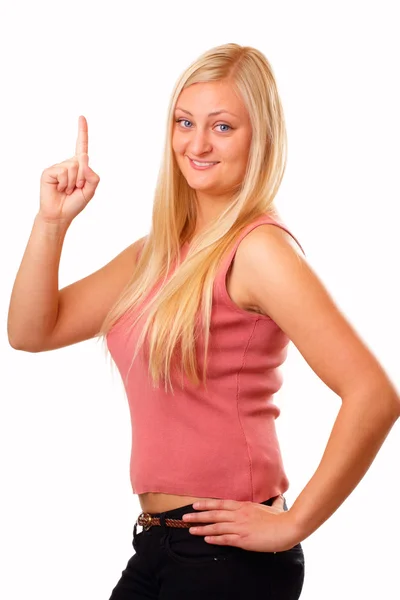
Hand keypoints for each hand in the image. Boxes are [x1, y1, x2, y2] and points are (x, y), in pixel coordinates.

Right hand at [39, 115, 99, 224]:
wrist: (60, 215)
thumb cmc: (75, 203)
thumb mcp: (90, 191)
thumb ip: (93, 176)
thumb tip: (84, 159)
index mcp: (79, 167)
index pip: (81, 146)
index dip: (82, 131)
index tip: (82, 117)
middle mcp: (69, 163)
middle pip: (82, 161)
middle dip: (83, 178)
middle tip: (76, 189)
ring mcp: (58, 167)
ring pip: (73, 167)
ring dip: (73, 182)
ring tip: (66, 190)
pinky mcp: (49, 171)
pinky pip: (63, 172)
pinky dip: (64, 183)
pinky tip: (59, 189)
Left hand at [181, 495, 299, 552]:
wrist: (287, 528)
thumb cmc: (282, 518)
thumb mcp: (275, 508)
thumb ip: (275, 502)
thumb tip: (280, 497)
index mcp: (244, 506)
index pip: (221, 503)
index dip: (206, 504)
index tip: (195, 505)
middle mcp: (239, 515)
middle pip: (214, 514)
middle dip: (198, 516)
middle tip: (184, 517)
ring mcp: (240, 527)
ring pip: (216, 526)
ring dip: (202, 528)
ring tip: (190, 529)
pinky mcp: (243, 539)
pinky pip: (225, 539)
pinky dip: (214, 539)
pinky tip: (205, 539)